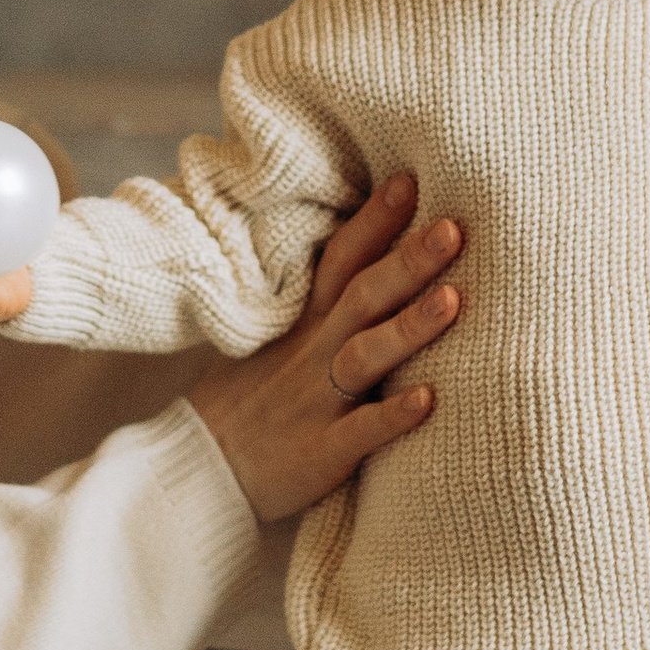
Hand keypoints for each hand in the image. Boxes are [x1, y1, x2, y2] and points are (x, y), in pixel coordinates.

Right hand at [188, 174, 462, 525]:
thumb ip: (323, 306)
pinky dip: (393, 416)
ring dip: (409, 328)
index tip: (409, 179)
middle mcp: (314, 353)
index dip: (373, 221)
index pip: (341, 260)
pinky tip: (430, 400)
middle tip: (453, 227)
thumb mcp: (277, 341)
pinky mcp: (322, 452)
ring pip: (366, 356)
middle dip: (408, 260)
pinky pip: (361, 432)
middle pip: (363, 297)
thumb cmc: (248, 402)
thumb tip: (368, 262)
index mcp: (306, 324)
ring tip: (453, 300)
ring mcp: (318, 402)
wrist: (196, 470)